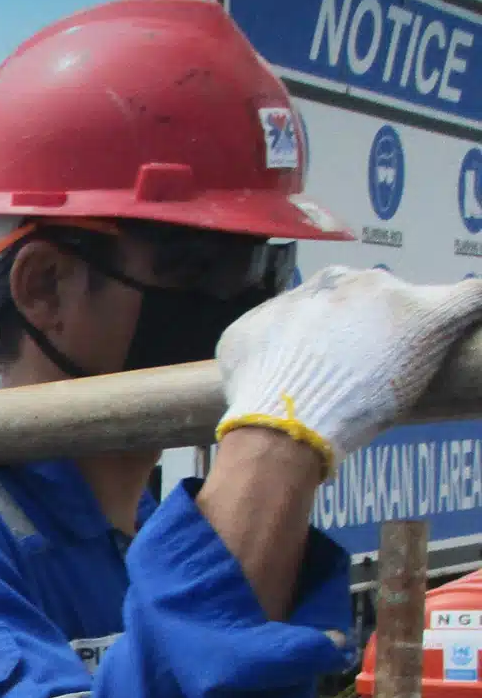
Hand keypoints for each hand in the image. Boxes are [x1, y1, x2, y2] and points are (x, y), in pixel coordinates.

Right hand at [215, 266, 481, 474]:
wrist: (287, 414)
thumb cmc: (259, 386)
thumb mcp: (239, 346)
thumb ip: (264, 330)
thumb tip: (267, 340)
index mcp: (313, 287)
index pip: (339, 295)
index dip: (343, 326)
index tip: (344, 354)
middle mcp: (353, 283)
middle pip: (378, 296)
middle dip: (377, 325)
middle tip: (372, 368)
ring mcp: (391, 299)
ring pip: (416, 302)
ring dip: (413, 328)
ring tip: (411, 358)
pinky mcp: (430, 322)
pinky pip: (468, 300)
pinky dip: (471, 304)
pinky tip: (472, 307)